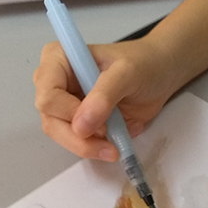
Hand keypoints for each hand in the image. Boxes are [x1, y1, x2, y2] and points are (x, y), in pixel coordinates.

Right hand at [33, 37, 181, 160]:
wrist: (160, 74)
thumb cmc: (143, 64)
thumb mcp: (127, 73)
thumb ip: (104, 96)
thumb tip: (81, 126)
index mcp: (58, 59)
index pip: (48, 94)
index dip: (69, 113)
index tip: (100, 123)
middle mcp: (54, 81)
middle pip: (50, 119)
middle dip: (78, 136)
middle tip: (108, 141)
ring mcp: (63, 104)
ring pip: (60, 135)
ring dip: (86, 146)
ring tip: (113, 146)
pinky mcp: (75, 121)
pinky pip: (75, 141)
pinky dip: (93, 148)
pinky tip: (113, 143)